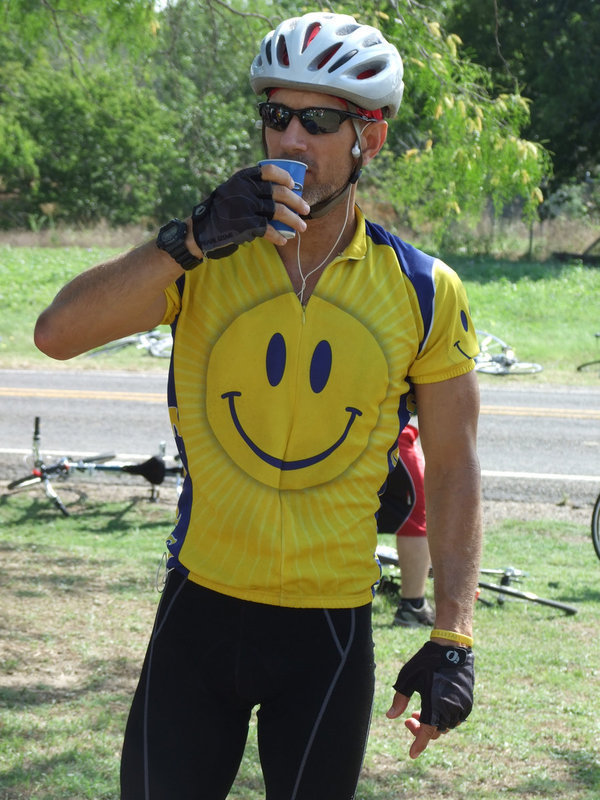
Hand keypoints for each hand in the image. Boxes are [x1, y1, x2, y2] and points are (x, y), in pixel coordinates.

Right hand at [191, 165, 307, 258]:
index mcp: (243, 178)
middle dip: (297, 202)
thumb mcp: (232, 190)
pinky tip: (283, 240)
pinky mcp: (246, 224)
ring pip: (278, 211)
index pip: (269, 170)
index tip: (294, 185)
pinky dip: (278, 236)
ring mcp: (246, 206)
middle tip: (306, 210)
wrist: (201, 230)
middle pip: (279, 192)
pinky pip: (269, 229)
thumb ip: (250, 188)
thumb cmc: (221, 211)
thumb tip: (281, 192)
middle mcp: (245, 189)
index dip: (285, 176)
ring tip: (302, 228)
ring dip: (294, 220)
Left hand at [387, 641, 473, 757]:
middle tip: (408, 719)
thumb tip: (391, 717)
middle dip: (420, 729)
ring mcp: (462, 707)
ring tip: (418, 711)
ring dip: (432, 723)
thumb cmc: (427, 661)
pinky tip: (434, 707)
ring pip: (446, 725)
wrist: (452, 647)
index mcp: (435, 706)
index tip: (411, 754)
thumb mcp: (408, 678)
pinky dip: (444, 717)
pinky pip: (456, 718)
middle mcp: (451, 710)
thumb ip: (400, 699)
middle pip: (435, 731)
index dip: (418, 745)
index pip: (426, 734)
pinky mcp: (468, 701)